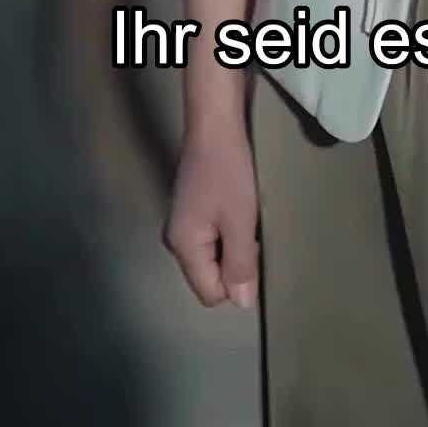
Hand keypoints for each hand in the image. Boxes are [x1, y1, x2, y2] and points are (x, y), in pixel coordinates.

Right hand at [163, 119, 259, 309]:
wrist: (215, 121)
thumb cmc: (229, 171)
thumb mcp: (240, 221)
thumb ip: (240, 265)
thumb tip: (241, 304)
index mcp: (182, 247)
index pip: (210, 292)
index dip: (236, 281)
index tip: (251, 248)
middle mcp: (175, 239)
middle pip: (210, 275)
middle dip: (236, 262)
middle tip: (251, 230)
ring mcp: (182, 222)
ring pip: (214, 254)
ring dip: (235, 243)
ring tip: (248, 216)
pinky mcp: (192, 206)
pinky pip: (213, 235)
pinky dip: (229, 228)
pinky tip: (240, 206)